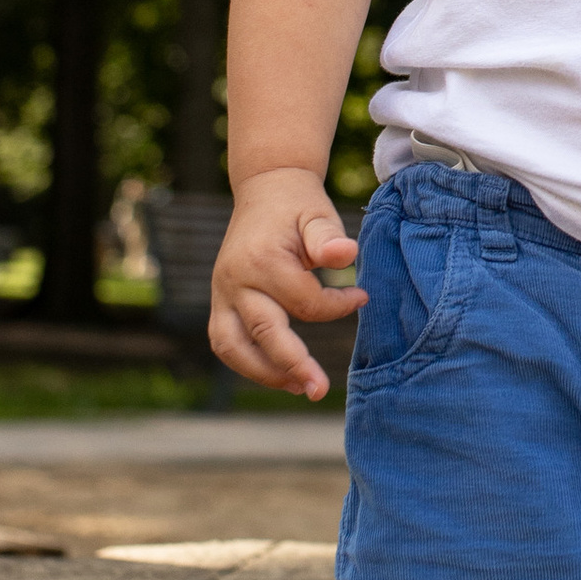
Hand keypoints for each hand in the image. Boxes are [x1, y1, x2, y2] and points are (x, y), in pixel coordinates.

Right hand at [211, 168, 361, 399]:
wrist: (265, 189)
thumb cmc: (298, 205)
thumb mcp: (318, 214)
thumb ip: (328, 237)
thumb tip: (347, 255)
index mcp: (262, 260)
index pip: (304, 303)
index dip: (337, 307)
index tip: (361, 297)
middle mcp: (235, 280)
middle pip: (263, 333)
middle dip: (293, 365)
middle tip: (321, 390)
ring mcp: (221, 294)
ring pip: (233, 347)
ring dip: (265, 373)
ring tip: (300, 388)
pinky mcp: (219, 303)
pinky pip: (225, 342)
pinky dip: (248, 363)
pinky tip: (280, 375)